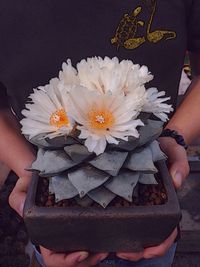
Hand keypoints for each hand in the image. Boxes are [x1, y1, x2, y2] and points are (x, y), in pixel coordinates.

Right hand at [9, 176, 107, 266]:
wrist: (44, 174)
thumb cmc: (31, 182)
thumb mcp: (22, 188)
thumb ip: (18, 198)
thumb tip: (22, 208)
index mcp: (44, 233)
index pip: (52, 257)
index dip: (67, 261)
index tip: (83, 253)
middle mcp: (58, 235)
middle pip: (71, 259)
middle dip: (87, 260)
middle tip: (102, 252)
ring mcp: (70, 229)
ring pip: (83, 252)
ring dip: (95, 254)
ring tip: (106, 248)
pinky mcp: (81, 221)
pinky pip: (89, 236)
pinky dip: (98, 240)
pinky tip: (107, 235)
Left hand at [117, 137, 186, 260]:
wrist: (156, 142)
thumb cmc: (168, 150)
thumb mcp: (177, 154)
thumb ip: (180, 167)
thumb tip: (176, 183)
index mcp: (166, 201)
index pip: (168, 230)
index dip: (159, 244)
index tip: (145, 251)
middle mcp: (153, 204)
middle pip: (149, 235)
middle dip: (138, 250)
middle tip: (121, 253)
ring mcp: (140, 200)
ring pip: (136, 227)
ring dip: (126, 241)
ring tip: (112, 247)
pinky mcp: (128, 193)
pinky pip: (124, 211)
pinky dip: (118, 223)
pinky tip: (108, 227)